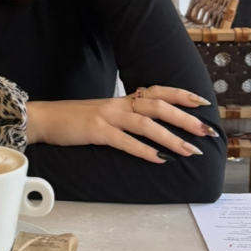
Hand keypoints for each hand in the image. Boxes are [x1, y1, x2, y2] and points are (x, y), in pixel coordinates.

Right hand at [27, 86, 217, 163]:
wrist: (44, 119)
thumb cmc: (74, 120)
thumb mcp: (103, 114)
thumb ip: (125, 117)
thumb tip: (150, 128)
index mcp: (121, 100)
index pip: (157, 91)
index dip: (181, 94)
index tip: (203, 102)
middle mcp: (118, 104)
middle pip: (158, 105)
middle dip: (185, 117)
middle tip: (206, 130)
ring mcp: (107, 117)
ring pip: (145, 123)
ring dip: (171, 137)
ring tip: (189, 150)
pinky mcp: (96, 131)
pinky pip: (124, 141)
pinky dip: (144, 150)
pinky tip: (159, 159)